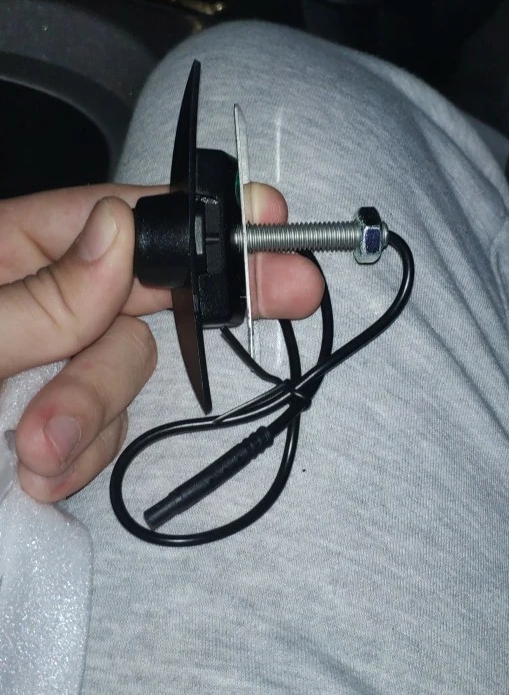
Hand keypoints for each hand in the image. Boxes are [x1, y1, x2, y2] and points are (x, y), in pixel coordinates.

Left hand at [0, 184, 322, 503]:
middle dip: (178, 326)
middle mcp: (43, 305)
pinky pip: (108, 437)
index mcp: (10, 252)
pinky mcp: (57, 435)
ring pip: (128, 377)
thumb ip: (42, 298)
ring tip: (34, 451)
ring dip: (95, 416)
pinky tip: (33, 478)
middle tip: (294, 294)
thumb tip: (118, 230)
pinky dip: (82, 462)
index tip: (267, 217)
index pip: (116, 218)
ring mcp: (52, 371)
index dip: (194, 216)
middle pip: (144, 300)